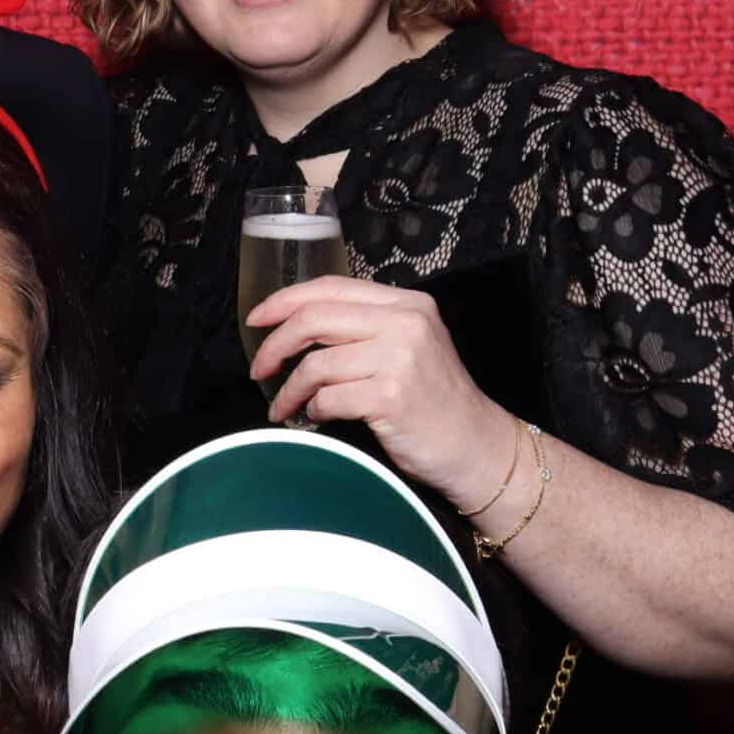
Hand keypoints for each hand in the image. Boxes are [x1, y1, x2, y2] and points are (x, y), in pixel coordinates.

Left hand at [245, 276, 520, 508]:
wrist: (477, 446)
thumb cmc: (433, 401)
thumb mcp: (407, 346)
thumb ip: (364, 328)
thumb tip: (293, 327)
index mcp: (406, 303)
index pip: (330, 287)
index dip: (284, 300)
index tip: (256, 320)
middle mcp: (406, 322)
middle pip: (314, 319)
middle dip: (274, 345)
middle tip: (259, 370)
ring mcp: (401, 358)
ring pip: (315, 363)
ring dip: (290, 390)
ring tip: (284, 407)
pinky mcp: (392, 395)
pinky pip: (328, 397)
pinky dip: (314, 410)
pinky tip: (318, 417)